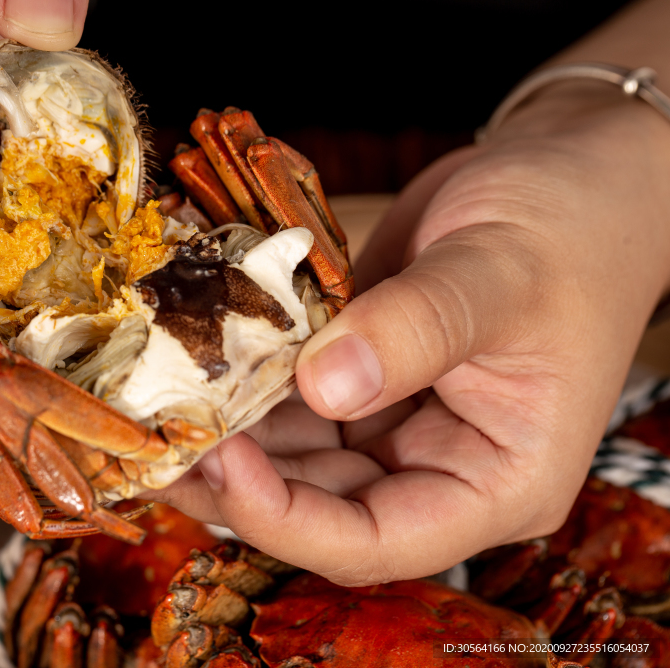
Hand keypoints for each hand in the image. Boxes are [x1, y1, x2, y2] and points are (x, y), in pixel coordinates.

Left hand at [146, 85, 669, 583]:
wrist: (560, 179)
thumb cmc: (565, 230)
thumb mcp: (500, 275)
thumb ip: (416, 329)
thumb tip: (322, 384)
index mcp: (496, 481)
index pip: (380, 540)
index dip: (291, 520)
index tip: (225, 462)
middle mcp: (435, 470)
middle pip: (318, 508)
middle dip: (234, 478)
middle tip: (154, 434)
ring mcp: (389, 426)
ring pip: (289, 459)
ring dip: (223, 433)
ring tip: (154, 403)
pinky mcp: (353, 382)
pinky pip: (285, 402)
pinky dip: (238, 386)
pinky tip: (189, 362)